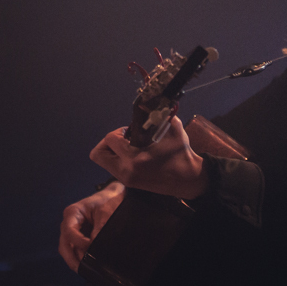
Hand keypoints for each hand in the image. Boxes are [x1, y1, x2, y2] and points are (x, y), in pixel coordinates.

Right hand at [59, 182, 123, 270]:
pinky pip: (76, 249)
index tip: (90, 247)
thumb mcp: (106, 214)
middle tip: (81, 269)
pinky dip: (80, 258)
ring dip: (75, 259)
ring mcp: (74, 231)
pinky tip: (87, 266)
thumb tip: (93, 246)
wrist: (116, 197)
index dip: (78, 242)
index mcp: (73, 213)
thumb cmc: (110, 201)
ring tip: (86, 270)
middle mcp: (69, 222)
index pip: (69, 231)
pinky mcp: (80, 237)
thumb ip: (99, 230)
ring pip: (68, 248)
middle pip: (64, 243)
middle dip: (71, 257)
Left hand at [88, 117, 206, 200]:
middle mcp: (126, 170)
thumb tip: (148, 102)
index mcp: (135, 158)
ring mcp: (126, 179)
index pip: (109, 139)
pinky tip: (134, 155)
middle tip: (123, 140)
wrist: (189, 179)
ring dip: (112, 151)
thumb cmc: (181, 153)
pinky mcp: (129, 183)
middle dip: (108, 143)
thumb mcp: (172, 128)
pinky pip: (112, 168)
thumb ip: (158, 114)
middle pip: (97, 154)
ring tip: (129, 147)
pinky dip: (118, 159)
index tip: (130, 131)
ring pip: (103, 162)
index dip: (118, 131)